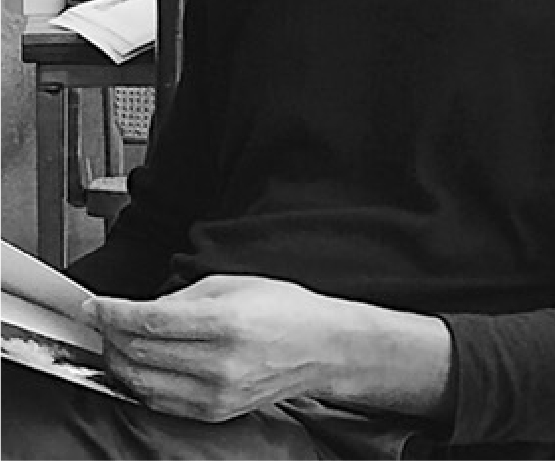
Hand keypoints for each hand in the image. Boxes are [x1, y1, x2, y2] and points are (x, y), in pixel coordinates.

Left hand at [86, 275, 350, 420]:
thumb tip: (141, 310)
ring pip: (142, 383)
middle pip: (139, 354)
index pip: (148, 320)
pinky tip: (141, 365)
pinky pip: (160, 402)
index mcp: (223, 322)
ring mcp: (215, 394)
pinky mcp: (214, 413)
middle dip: (111, 336)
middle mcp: (218, 363)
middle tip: (104, 320)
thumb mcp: (233, 283)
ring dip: (121, 361)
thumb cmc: (282, 308)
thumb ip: (182, 297)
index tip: (93, 305)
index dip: (112, 312)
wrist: (320, 347)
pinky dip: (141, 383)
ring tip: (119, 341)